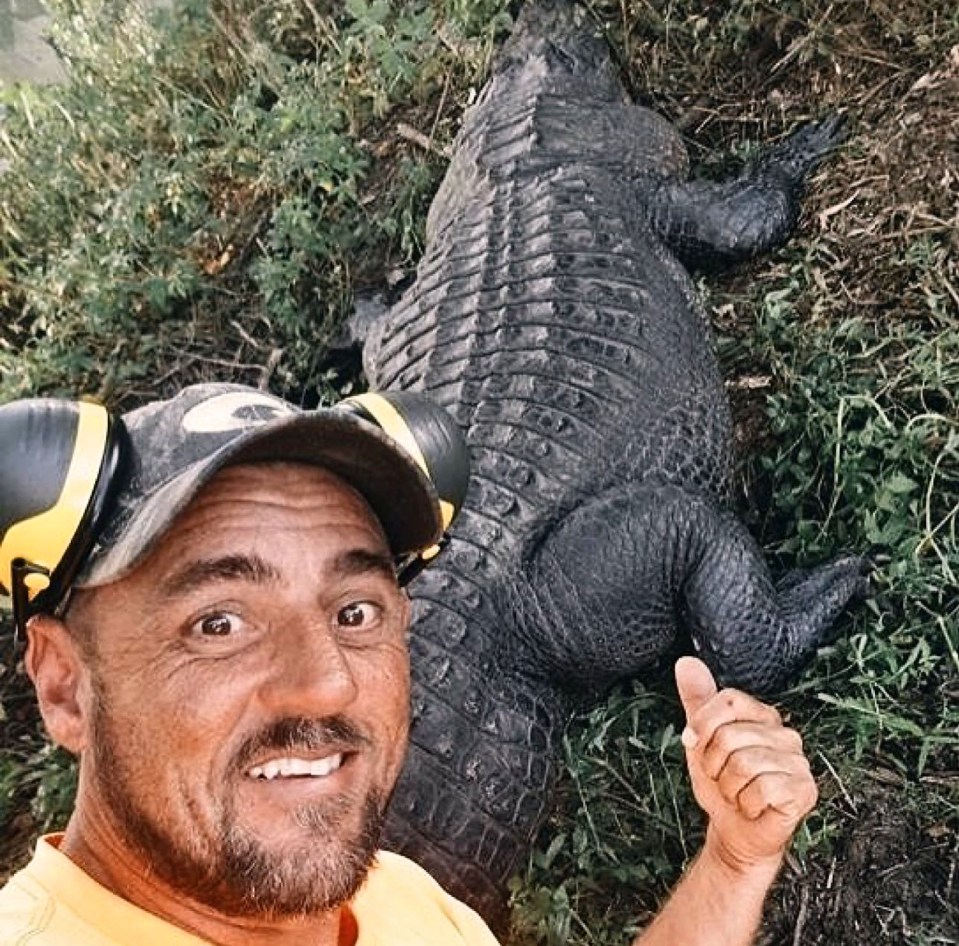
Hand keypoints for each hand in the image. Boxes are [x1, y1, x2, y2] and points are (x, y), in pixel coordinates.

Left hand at [675, 656, 817, 875]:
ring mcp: (798, 762)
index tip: (697, 745)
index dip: (704, 725)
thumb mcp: (700, 739)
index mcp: (763, 716)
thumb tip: (686, 663)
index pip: (730, 701)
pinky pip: (762, 788)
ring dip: (729, 787)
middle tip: (723, 778)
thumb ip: (696, 700)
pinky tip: (754, 807)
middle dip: (714, 764)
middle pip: (730, 735)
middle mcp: (785, 735)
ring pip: (743, 764)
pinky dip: (747, 803)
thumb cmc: (721, 785)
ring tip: (738, 792)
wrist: (734, 831)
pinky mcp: (805, 790)